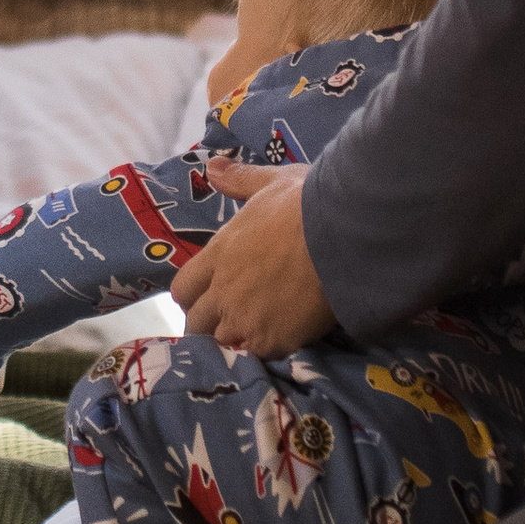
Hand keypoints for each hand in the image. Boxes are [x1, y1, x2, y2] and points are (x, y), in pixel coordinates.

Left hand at [172, 159, 338, 357]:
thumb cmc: (305, 203)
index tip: (208, 297)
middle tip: (229, 322)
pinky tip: (278, 344)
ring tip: (254, 336)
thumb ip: (238, 180)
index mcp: (218, 254)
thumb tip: (212, 167)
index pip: (183, 289)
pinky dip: (263, 353)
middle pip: (195, 323)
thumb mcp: (270, 183)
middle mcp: (223, 289)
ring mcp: (245, 317)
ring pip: (221, 343)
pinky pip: (255, 356)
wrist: (341, 233)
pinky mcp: (273, 339)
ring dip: (233, 341)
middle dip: (208, 324)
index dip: (193, 296)